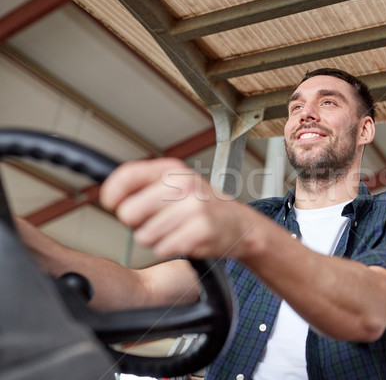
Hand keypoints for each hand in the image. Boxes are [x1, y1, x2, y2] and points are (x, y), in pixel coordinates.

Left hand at [100, 158, 259, 259]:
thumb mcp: (178, 183)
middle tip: (156, 222)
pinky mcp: (200, 231)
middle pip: (128, 212)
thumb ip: (145, 185)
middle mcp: (183, 184)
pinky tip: (184, 240)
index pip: (126, 176)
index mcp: (173, 169)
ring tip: (174, 231)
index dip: (112, 195)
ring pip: (143, 235)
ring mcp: (193, 207)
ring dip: (155, 240)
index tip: (113, 205)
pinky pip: (162, 249)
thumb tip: (108, 197)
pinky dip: (169, 249)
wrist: (242, 224)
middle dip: (137, 224)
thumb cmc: (204, 206)